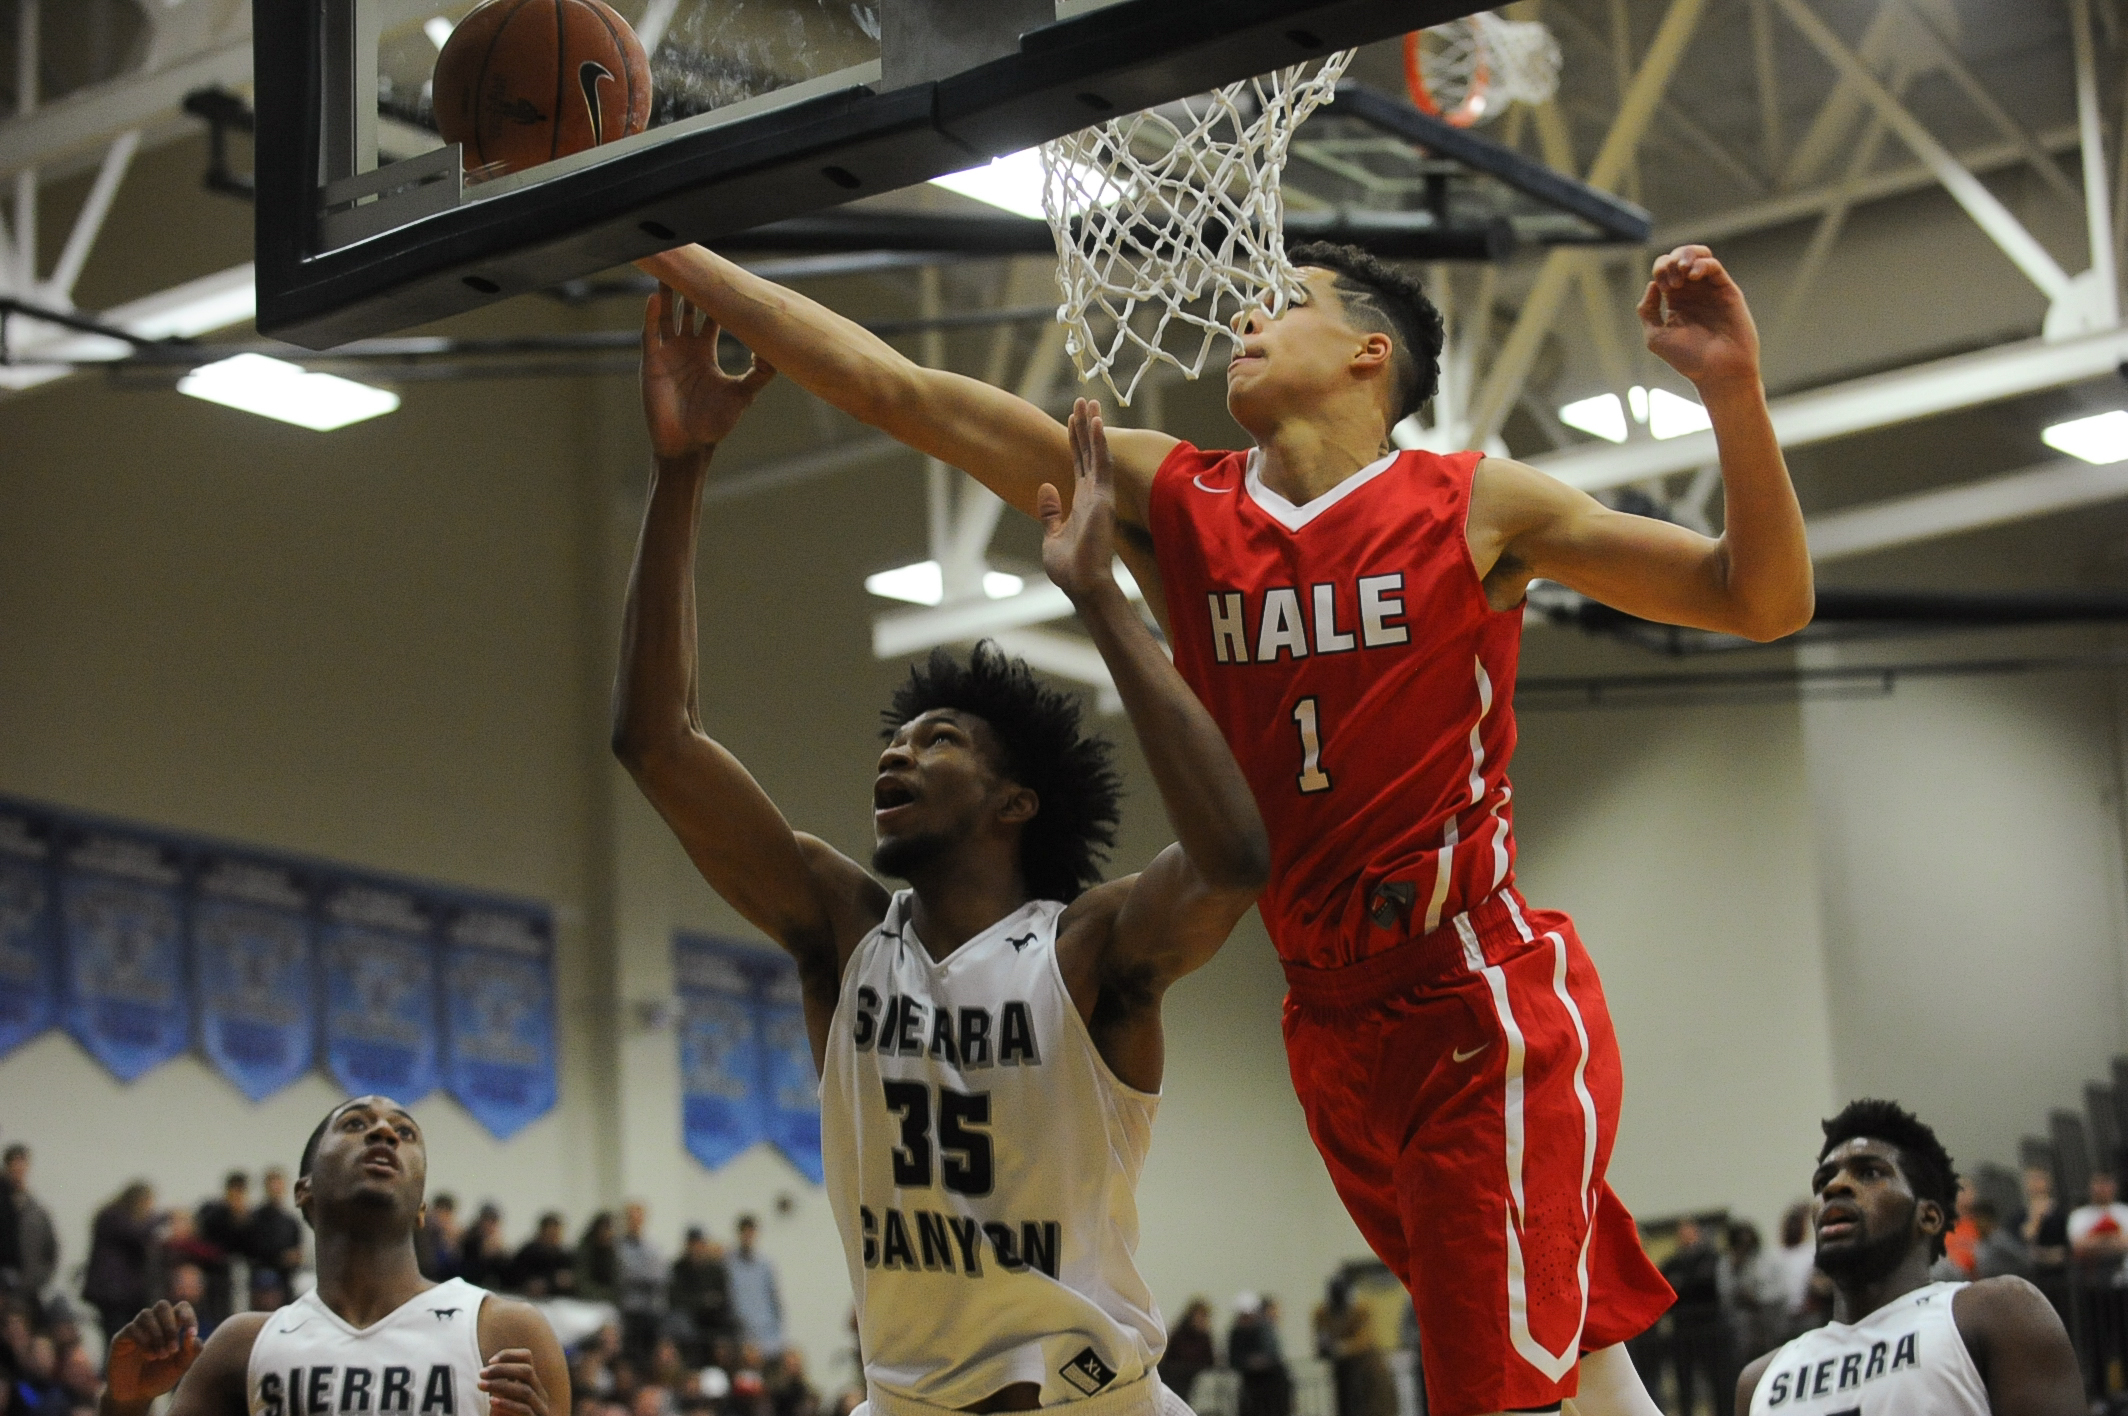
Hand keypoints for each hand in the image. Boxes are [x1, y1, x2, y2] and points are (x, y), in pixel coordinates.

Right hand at [105, 1301, 201, 1403]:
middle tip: (172, 1349)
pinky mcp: (121, 1338)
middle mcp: (153, 1324)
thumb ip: (191, 1350)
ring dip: (157, 1335)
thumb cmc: (159, 1378)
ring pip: (146, 1314)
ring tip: (160, 1356)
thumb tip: (192, 1333)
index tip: (192, 1332)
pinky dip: (144, 1341)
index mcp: (171, 1326)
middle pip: (162, 1305)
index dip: (189, 1315)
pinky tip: (149, 1356)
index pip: (181, 1307)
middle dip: (170, 1326)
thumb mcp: (180, 1366)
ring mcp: (136, 1329)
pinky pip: (132, 1328)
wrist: (135, 1396)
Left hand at [479, 1348, 549, 1415]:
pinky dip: (508, 1404)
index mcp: (531, 1385)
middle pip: (527, 1371)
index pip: (527, 1358)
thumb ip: (500, 1388)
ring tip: (480, 1385)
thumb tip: (487, 1370)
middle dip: (502, 1369)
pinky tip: (492, 1402)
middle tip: (481, 1373)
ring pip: (526, 1390)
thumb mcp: (501, 1401)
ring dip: (501, 1386)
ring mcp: (539, 1409)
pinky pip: (525, 1410)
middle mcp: (538, 1394)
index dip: (509, 1354)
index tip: (489, 1361)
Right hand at [641, 285, 775, 459]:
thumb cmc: (714, 423)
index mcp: (705, 352)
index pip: (711, 316)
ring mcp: (667, 353)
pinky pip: (650, 334)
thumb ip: (760, 374)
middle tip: (692, 258)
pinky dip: (651, 316)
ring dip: (667, 294)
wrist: (688, 444)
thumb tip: (778, 353)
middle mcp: (686, 348)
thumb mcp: (742, 395)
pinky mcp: (651, 363)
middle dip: (689, 287)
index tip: (720, 273)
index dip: (715, 297)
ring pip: (665, 315)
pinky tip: (655, 298)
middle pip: (686, 309)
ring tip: (669, 269)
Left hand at [1039, 399, 1118, 601]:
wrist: (1081, 584)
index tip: (1072, 419)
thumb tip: (1045, 488)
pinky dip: (1099, 442)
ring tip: (1089, 402)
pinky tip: (1096, 423)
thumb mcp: (1051, 535)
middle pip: (1088, 452)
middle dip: (1084, 426)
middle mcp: (1094, 494)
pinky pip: (1101, 464)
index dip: (1076, 440)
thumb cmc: (1069, 567)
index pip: (1079, 463)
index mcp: (1083, 501)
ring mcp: (1100, 495)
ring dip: (1092, 427)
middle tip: (1083, 400)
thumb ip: (1050, 510)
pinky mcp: (1103, 498)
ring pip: (1096, 452)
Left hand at [1637, 245, 1760, 392]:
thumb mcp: (1656, 336)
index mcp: (1675, 301)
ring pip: (1698, 255)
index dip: (1660, 271)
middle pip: (1679, 258)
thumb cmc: (1688, 359)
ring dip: (1686, 256)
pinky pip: (1714, 266)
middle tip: (1672, 282)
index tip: (1663, 289)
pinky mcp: (1726, 290)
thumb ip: (1647, 310)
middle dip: (1670, 262)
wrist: (1718, 370)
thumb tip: (1652, 285)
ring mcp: (1710, 290)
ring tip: (1682, 272)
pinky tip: (1693, 276)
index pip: (1663, 270)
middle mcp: (1693, 292)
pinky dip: (1702, 264)